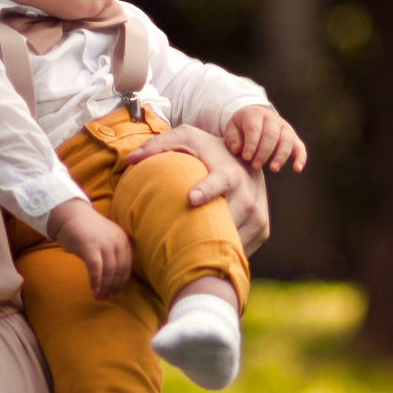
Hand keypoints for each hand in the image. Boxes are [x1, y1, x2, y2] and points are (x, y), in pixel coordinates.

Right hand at [49, 199, 132, 297]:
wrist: (70, 215)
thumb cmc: (86, 230)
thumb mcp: (106, 238)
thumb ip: (113, 252)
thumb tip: (115, 277)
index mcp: (122, 239)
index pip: (127, 265)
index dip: (122, 281)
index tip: (117, 292)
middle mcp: (117, 241)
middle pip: (119, 270)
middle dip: (113, 287)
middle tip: (106, 297)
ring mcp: (104, 244)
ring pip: (109, 272)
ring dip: (105, 287)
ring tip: (99, 297)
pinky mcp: (90, 247)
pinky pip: (96, 269)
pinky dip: (96, 281)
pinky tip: (93, 289)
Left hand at [120, 124, 270, 252]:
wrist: (248, 158)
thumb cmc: (209, 150)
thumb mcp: (187, 138)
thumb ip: (159, 145)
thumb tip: (130, 160)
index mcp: (229, 172)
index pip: (219, 183)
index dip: (206, 191)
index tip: (191, 199)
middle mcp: (249, 194)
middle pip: (222, 220)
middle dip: (199, 231)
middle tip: (174, 244)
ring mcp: (258, 215)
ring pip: (231, 239)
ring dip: (209, 247)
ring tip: (184, 253)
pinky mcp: (262, 229)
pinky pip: (240, 249)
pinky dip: (222, 253)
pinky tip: (203, 254)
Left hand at [225, 105, 307, 172]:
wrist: (255, 117)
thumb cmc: (241, 127)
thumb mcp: (232, 128)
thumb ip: (232, 138)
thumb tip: (238, 150)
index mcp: (255, 115)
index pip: (254, 129)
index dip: (251, 144)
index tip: (245, 157)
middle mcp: (272, 119)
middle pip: (271, 135)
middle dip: (263, 152)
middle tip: (255, 166)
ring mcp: (285, 127)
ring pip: (287, 140)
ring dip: (281, 156)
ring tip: (273, 169)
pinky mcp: (293, 136)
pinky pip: (300, 146)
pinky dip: (301, 157)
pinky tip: (297, 169)